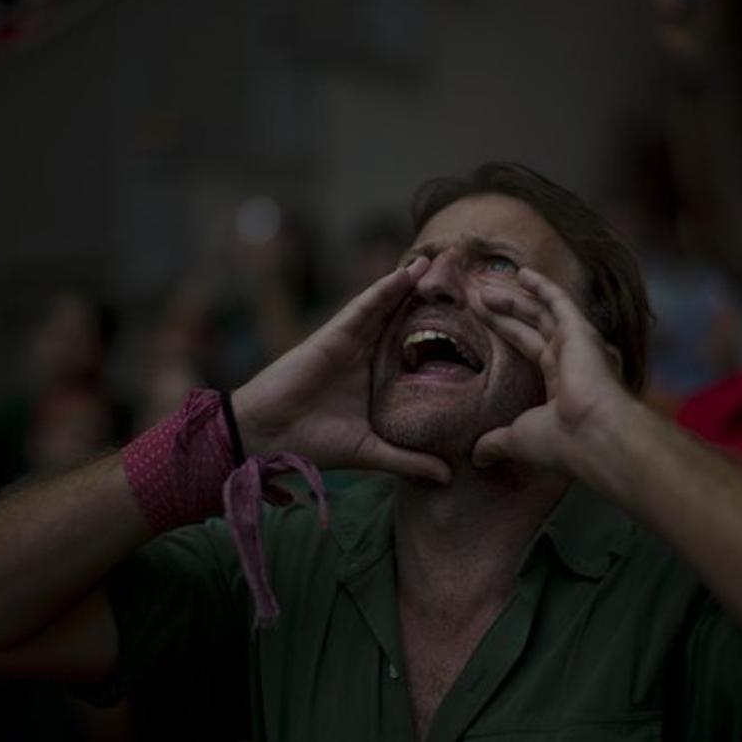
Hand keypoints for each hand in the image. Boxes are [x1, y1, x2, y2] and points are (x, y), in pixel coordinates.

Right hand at [232, 257, 450, 482]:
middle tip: (461, 280)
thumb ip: (409, 459)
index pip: (413, 349)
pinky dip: (384, 289)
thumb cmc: (313, 443)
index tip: (472, 321)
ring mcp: (351, 342)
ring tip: (437, 263)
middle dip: (428, 301)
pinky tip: (406, 274)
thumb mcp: (372, 451)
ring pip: (386, 307)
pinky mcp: (334, 334)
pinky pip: (364, 306)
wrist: (268, 435)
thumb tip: (449, 477)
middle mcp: (366, 355)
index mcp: (377, 378)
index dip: (439, 333)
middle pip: (403, 321)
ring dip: (410, 285)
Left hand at [471, 268, 624, 473]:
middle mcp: (570, 359)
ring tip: (483, 287)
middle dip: (504, 310)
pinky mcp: (580, 331)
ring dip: (512, 297)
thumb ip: (497, 442)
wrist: (594, 435)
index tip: (479, 318)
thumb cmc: (561, 441)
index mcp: (560, 382)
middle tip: (476, 297)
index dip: (504, 330)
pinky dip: (541, 285)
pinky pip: (558, 301)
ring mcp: (578, 343)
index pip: (528, 346)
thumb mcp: (519, 439)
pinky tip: (521, 273)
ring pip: (540, 311)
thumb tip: (476, 457)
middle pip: (530, 325)